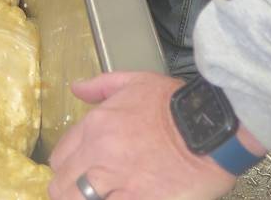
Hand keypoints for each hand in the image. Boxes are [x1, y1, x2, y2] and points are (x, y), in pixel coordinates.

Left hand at [47, 72, 237, 199]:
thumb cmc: (175, 104)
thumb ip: (101, 85)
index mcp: (96, 125)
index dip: (67, 166)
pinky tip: (121, 198)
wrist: (210, 128)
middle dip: (69, 192)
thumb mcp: (136, 81)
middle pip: (60, 187)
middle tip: (89, 192)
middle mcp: (99, 154)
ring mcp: (117, 182)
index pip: (60, 156)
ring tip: (103, 196)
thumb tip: (77, 88)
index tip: (78, 172)